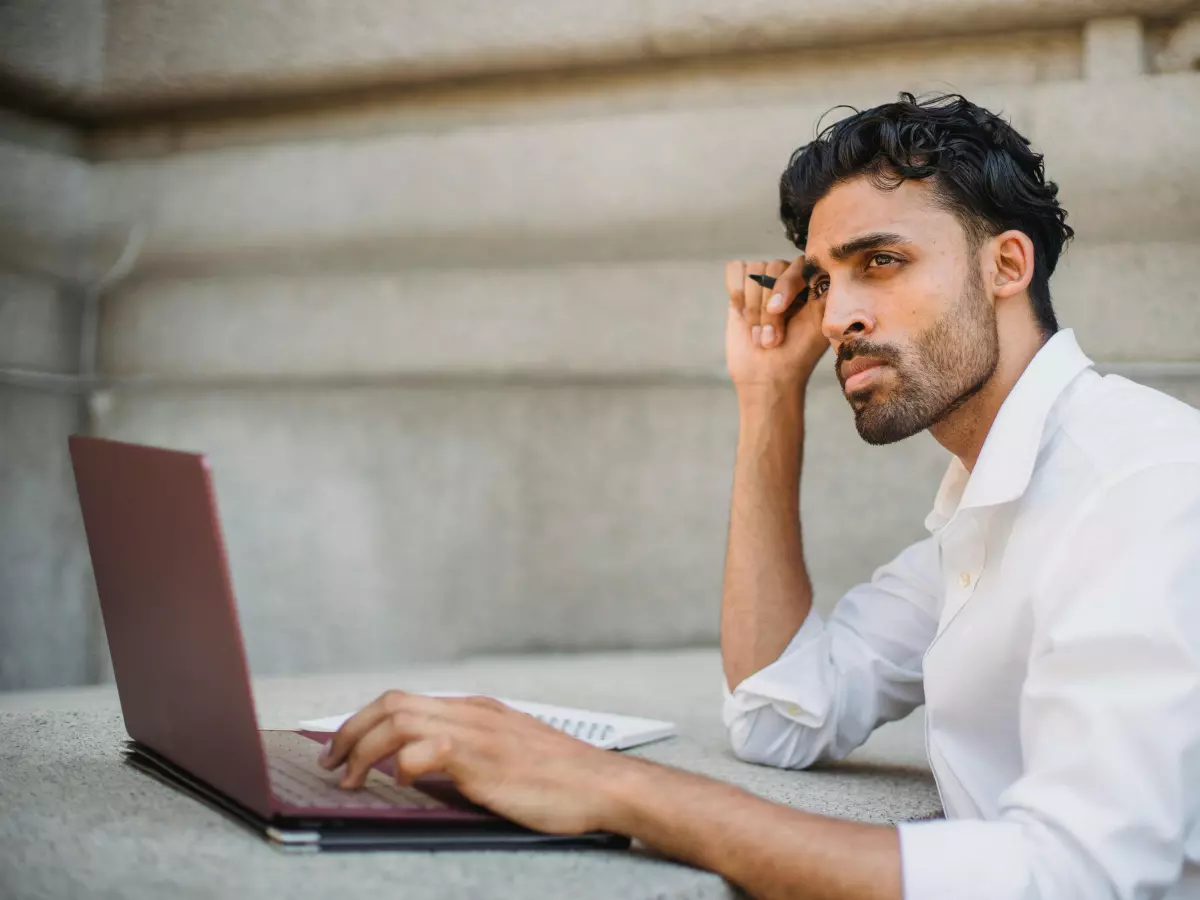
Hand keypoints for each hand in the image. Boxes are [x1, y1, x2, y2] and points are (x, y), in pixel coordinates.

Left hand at [318, 692, 625, 833]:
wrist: (602, 784)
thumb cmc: (559, 778)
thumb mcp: (505, 753)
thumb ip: (468, 751)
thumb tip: (421, 768)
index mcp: (475, 710)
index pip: (403, 701)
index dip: (363, 721)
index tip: (341, 747)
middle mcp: (471, 713)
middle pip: (391, 703)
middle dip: (349, 730)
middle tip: (330, 761)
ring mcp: (477, 732)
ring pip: (399, 721)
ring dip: (363, 749)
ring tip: (349, 778)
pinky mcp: (484, 759)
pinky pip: (426, 751)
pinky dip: (401, 765)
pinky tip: (400, 783)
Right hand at [724, 257, 827, 392]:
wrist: (766, 377)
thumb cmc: (797, 355)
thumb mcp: (819, 323)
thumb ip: (824, 291)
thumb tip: (825, 267)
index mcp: (812, 284)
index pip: (799, 264)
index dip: (785, 285)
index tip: (777, 310)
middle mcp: (789, 279)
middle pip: (772, 268)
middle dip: (767, 309)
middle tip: (770, 339)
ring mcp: (764, 283)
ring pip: (753, 273)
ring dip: (752, 309)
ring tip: (759, 336)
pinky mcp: (742, 289)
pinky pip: (735, 271)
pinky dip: (737, 294)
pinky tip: (743, 317)